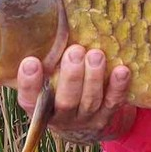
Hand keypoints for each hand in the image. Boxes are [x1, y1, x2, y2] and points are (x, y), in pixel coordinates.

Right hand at [17, 45, 135, 143]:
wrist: (82, 126)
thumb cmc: (59, 91)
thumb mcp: (46, 81)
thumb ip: (46, 62)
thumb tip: (49, 26)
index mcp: (39, 107)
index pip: (29, 99)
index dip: (28, 83)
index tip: (30, 61)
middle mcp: (61, 117)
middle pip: (66, 101)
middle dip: (71, 76)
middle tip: (75, 51)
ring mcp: (85, 119)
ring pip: (90, 101)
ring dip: (94, 77)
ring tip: (96, 55)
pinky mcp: (106, 117)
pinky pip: (113, 103)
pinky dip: (118, 87)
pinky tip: (122, 70)